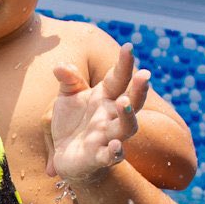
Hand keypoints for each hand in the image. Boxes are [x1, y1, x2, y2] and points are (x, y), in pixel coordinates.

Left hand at [47, 44, 151, 183]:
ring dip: (128, 116)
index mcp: (105, 98)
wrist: (67, 156)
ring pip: (126, 127)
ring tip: (123, 102)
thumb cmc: (71, 122)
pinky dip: (115, 151)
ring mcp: (108, 137)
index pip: (118, 79)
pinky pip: (111, 155)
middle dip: (139, 90)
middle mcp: (111, 116)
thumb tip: (60, 66)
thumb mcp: (67, 97)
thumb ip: (68, 81)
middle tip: (144, 75)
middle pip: (131, 102)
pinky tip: (116, 145)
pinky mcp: (99, 157)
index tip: (129, 47)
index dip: (125, 64)